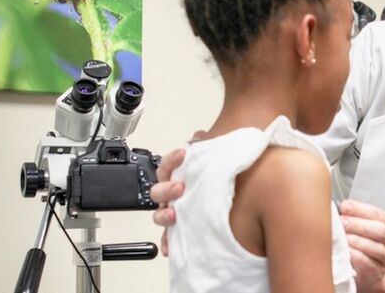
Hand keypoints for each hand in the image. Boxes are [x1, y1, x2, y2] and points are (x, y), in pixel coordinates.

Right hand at [150, 130, 204, 255]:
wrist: (226, 199)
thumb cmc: (209, 178)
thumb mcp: (207, 160)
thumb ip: (202, 147)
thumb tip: (200, 136)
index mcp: (176, 176)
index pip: (166, 166)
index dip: (172, 160)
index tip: (183, 154)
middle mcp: (170, 194)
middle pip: (158, 191)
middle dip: (167, 189)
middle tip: (180, 188)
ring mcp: (172, 211)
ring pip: (160, 214)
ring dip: (164, 216)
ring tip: (173, 216)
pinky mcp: (178, 229)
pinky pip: (169, 237)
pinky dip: (168, 242)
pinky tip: (170, 247)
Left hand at [339, 200, 384, 292]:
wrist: (369, 273)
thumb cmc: (363, 247)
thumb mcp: (360, 230)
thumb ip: (353, 218)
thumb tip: (339, 209)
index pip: (376, 213)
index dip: (360, 209)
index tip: (344, 207)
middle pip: (379, 229)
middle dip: (358, 224)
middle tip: (341, 222)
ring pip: (376, 247)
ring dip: (357, 241)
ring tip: (343, 237)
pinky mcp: (379, 272)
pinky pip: (369, 263)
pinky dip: (357, 257)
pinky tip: (347, 252)